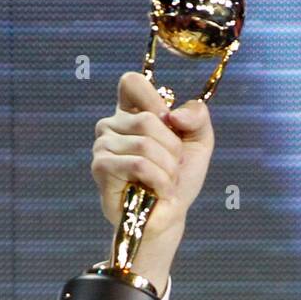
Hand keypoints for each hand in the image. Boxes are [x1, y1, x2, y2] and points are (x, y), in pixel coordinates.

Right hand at [91, 70, 215, 242]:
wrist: (171, 217)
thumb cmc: (180, 179)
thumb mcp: (199, 142)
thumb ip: (198, 117)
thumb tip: (174, 114)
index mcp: (131, 111)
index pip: (131, 82)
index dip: (155, 100)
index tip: (170, 124)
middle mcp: (112, 125)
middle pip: (148, 119)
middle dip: (173, 149)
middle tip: (173, 168)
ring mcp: (103, 145)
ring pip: (145, 144)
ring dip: (168, 170)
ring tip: (166, 183)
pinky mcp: (101, 167)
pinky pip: (138, 164)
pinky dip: (159, 181)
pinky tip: (159, 192)